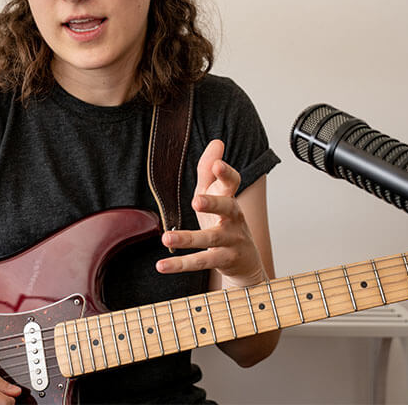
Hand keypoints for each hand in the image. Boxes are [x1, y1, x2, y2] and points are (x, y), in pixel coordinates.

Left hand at [155, 139, 266, 287]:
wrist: (245, 261)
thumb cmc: (225, 222)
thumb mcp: (216, 194)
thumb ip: (210, 170)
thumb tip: (217, 141)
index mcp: (230, 198)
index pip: (232, 182)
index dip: (226, 173)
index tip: (217, 164)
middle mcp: (233, 218)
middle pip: (227, 208)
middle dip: (214, 203)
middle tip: (197, 200)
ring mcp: (230, 240)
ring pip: (210, 239)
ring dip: (188, 238)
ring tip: (167, 238)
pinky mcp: (223, 260)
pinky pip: (202, 262)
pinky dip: (181, 264)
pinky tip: (161, 265)